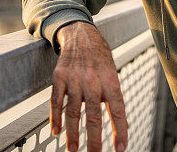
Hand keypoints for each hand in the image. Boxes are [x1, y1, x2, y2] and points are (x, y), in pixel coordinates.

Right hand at [52, 22, 127, 151]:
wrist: (82, 36)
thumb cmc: (100, 60)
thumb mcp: (112, 75)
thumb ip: (112, 97)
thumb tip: (117, 126)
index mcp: (110, 81)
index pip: (118, 110)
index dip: (120, 130)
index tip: (120, 149)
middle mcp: (93, 81)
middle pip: (94, 115)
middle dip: (94, 140)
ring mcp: (75, 79)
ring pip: (73, 111)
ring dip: (73, 133)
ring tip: (73, 150)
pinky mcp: (59, 77)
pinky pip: (56, 101)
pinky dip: (55, 117)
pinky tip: (56, 131)